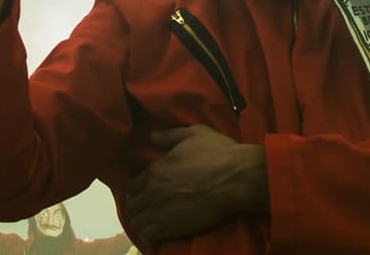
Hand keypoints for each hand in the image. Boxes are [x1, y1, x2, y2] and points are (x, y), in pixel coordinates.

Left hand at [124, 126, 266, 245]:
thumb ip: (171, 135)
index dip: (136, 190)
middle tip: (146, 209)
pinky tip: (156, 234)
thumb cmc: (219, 153)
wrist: (237, 178)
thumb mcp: (195, 134)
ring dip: (141, 222)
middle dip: (137, 207)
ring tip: (150, 223)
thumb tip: (152, 135)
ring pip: (137, 222)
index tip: (143, 193)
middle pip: (132, 206)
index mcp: (157, 170)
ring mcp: (161, 210)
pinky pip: (148, 235)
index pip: (132, 185)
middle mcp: (154, 191)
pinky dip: (149, 235)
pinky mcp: (171, 228)